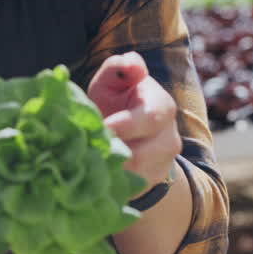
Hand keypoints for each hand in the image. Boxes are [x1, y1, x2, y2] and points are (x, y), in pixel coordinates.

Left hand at [86, 51, 181, 188]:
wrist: (128, 133)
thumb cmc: (115, 100)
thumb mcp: (114, 80)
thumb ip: (120, 67)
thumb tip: (131, 64)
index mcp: (162, 108)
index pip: (150, 118)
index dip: (125, 125)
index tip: (100, 128)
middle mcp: (169, 139)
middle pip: (142, 154)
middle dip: (111, 151)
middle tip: (83, 149)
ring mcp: (162, 165)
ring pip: (135, 176)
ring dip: (108, 169)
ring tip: (83, 161)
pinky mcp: (150, 185)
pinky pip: (130, 190)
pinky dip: (108, 183)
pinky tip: (90, 175)